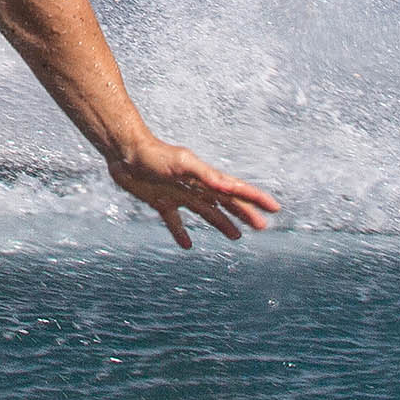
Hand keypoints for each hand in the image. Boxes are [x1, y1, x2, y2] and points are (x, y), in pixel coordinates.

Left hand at [107, 144, 280, 247]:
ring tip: (236, 237)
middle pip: (226, 204)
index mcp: (205, 178)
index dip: (256, 199)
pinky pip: (174, 221)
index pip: (237, 190)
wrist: (124, 153)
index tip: (274, 208)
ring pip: (206, 213)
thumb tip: (225, 187)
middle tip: (262, 227)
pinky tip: (187, 246)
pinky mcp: (161, 202)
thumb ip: (204, 175)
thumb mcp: (181, 163)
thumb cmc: (153, 155)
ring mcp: (179, 195)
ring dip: (222, 223)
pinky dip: (181, 233)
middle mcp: (196, 187)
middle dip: (245, 214)